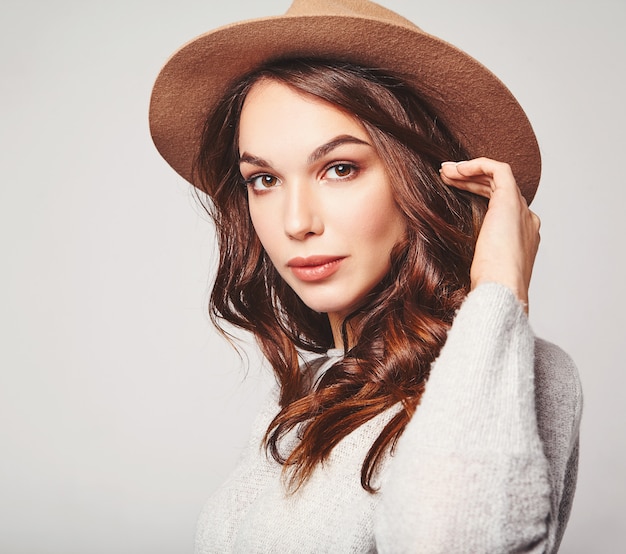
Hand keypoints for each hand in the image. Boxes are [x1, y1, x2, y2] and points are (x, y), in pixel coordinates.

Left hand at [439, 158, 539, 311]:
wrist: (500, 288)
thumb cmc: (487, 285)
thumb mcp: (479, 264)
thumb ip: (475, 250)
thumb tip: (451, 247)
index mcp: (521, 235)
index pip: (500, 203)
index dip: (476, 192)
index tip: (451, 189)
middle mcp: (525, 219)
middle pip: (498, 188)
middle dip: (471, 179)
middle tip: (446, 175)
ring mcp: (521, 209)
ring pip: (498, 177)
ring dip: (470, 170)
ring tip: (445, 171)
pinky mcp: (510, 201)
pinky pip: (499, 170)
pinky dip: (478, 165)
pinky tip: (457, 169)